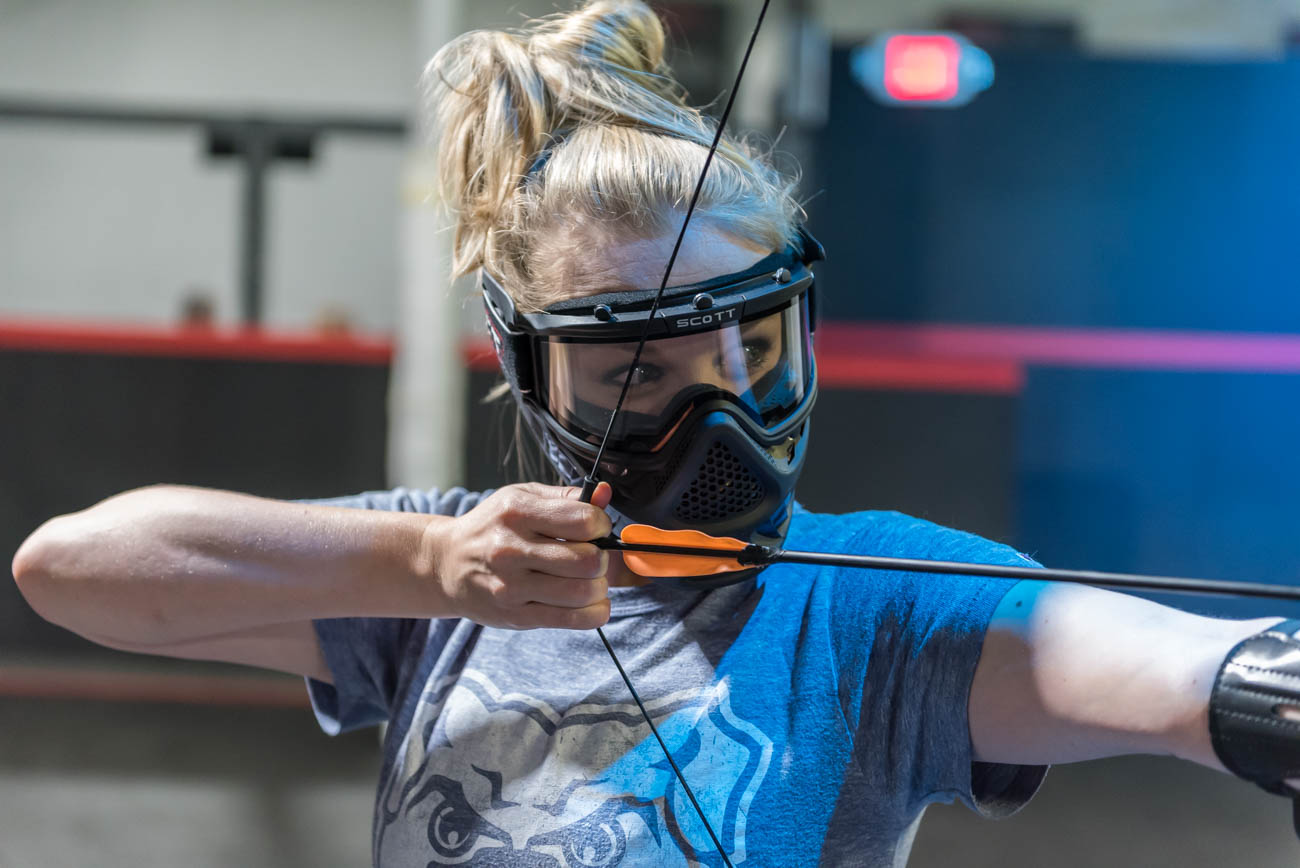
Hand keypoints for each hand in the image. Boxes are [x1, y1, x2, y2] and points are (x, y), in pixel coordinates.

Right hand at [427, 482, 613, 629]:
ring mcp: (511, 586)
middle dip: (601, 558)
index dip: (602, 525)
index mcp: (517, 512)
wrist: (446, 563)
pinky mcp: (516, 616)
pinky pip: (572, 619)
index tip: (597, 529)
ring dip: (599, 586)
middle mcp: (511, 549)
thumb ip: (567, 497)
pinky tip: (592, 602)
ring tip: (589, 579)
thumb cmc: (492, 527)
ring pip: (582, 592)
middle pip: (587, 560)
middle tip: (593, 556)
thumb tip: (605, 493)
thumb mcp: (523, 498)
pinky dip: (594, 612)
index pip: (584, 521)